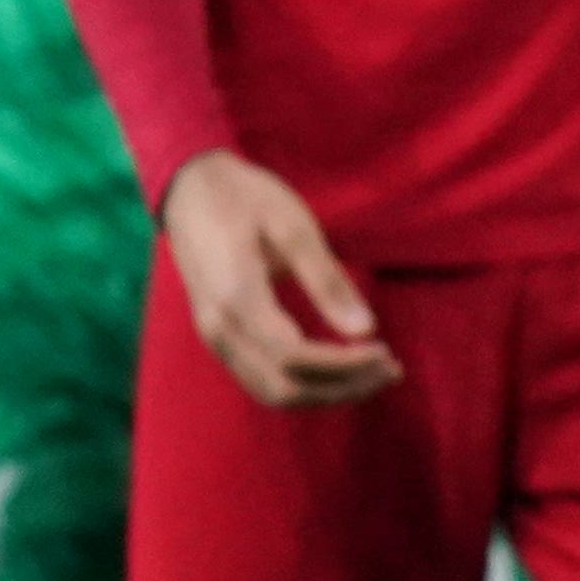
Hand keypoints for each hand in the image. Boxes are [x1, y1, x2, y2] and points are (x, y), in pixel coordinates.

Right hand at [161, 149, 397, 406]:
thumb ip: (327, 281)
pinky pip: (261, 378)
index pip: (295, 357)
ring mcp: (214, 337)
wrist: (189, 188)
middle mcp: (219, 329)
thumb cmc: (245, 197)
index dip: (345, 365)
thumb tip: (366, 329)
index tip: (385, 352)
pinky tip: (338, 368)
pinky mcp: (219, 337)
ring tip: (372, 374)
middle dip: (342, 388)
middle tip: (390, 370)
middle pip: (284, 388)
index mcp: (236, 298)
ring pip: (272, 392)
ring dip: (324, 393)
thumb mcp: (293, 227)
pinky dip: (303, 383)